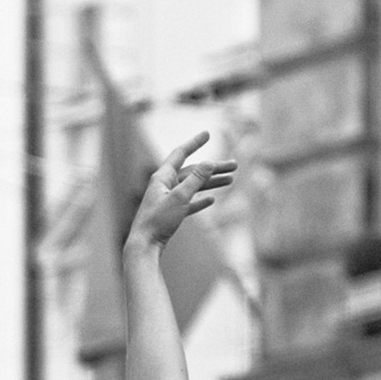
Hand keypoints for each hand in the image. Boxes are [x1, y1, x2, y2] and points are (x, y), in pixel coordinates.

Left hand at [127, 130, 236, 252]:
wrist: (145, 246)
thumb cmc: (158, 221)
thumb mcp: (180, 197)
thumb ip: (195, 179)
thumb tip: (208, 162)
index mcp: (163, 177)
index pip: (180, 154)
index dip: (194, 143)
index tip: (207, 133)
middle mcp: (164, 185)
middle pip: (192, 172)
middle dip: (214, 168)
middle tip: (235, 165)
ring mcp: (167, 200)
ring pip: (193, 187)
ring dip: (211, 183)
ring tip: (230, 181)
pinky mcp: (171, 214)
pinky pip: (188, 204)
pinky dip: (200, 201)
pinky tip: (211, 200)